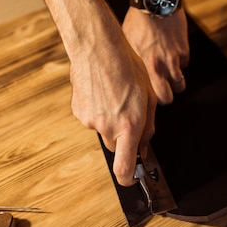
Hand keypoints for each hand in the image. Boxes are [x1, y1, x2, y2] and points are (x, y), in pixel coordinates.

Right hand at [68, 31, 156, 185]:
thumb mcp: (149, 98)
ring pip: (104, 130)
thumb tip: (143, 149)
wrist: (98, 47)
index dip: (129, 179)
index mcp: (129, 126)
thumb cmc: (128, 68)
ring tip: (115, 93)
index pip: (124, 168)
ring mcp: (90, 120)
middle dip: (123, 137)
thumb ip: (148, 128)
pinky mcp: (78, 111)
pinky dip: (98, 109)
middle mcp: (107, 127)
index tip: (134, 178)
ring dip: (110, 120)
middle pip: (116, 146)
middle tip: (129, 113)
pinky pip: (92, 118)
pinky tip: (102, 90)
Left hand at [122, 8, 188, 104]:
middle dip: (166, 94)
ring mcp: (177, 57)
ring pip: (180, 82)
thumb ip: (132, 63)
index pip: (157, 97)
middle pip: (171, 96)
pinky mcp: (185, 48)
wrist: (156, 1)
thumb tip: (127, 78)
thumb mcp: (127, 44)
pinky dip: (179, 63)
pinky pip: (184, 64)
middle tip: (158, 88)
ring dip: (174, 80)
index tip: (148, 96)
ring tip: (163, 71)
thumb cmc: (137, 22)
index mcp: (149, 66)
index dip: (153, 100)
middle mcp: (164, 65)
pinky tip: (168, 53)